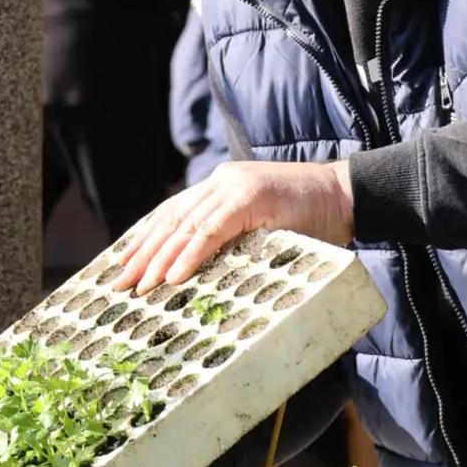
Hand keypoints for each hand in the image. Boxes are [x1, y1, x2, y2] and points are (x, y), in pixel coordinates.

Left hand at [116, 161, 353, 293]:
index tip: (123, 264)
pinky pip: (210, 231)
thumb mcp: (264, 227)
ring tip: (140, 287)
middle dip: (142, 253)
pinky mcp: (250, 197)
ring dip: (159, 260)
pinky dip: (189, 256)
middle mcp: (222, 180)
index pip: (173, 212)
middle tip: (118, 283)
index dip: (146, 239)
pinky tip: (172, 277)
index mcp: (223, 185)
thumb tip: (204, 274)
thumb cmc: (313, 218)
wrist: (348, 196)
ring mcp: (235, 186)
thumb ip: (234, 238)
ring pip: (185, 226)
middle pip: (171, 219)